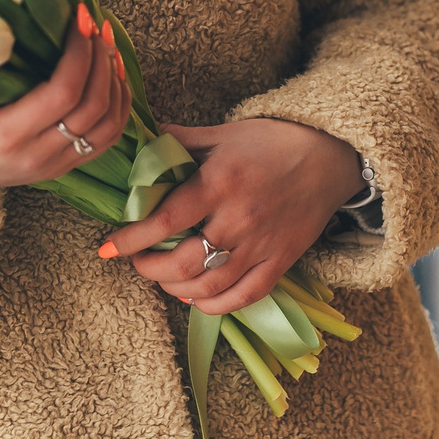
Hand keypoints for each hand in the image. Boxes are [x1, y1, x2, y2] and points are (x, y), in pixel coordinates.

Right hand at [0, 7, 128, 223]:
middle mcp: (38, 154)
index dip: (79, 53)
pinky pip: (106, 139)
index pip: (63, 93)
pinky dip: (119, 105)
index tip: (78, 18)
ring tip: (108, 42)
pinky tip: (113, 74)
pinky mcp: (62, 166)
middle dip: (101, 58)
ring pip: (109, 125)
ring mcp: (54, 164)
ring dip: (116, 81)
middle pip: (94, 106)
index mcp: (8, 136)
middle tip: (95, 22)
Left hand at [103, 118, 364, 313]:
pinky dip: (213, 305)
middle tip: (137, 260)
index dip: (131, 239)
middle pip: (183, 263)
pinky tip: (195, 297)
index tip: (108, 247)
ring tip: (163, 277)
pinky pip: (243, 297)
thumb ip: (178, 142)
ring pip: (209, 286)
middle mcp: (239, 218)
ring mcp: (262, 245)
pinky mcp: (281, 261)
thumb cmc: (271, 141)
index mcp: (220, 182)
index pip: (165, 220)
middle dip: (149, 268)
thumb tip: (136, 143)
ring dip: (175, 288)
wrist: (330, 154)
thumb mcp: (221, 133)